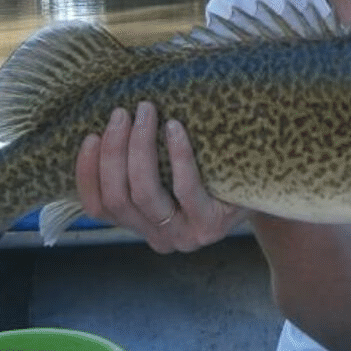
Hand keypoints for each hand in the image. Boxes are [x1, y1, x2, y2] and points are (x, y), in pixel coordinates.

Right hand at [75, 101, 246, 252]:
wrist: (263, 188)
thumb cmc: (209, 170)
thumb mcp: (170, 171)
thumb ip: (140, 162)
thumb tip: (108, 121)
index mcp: (139, 225)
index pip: (98, 207)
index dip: (87, 172)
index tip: (90, 135)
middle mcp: (158, 238)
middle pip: (119, 197)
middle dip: (114, 150)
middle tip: (122, 112)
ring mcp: (185, 236)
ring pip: (145, 193)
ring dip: (139, 147)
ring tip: (146, 111)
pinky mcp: (211, 226)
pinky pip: (185, 188)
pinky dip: (176, 155)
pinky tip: (175, 127)